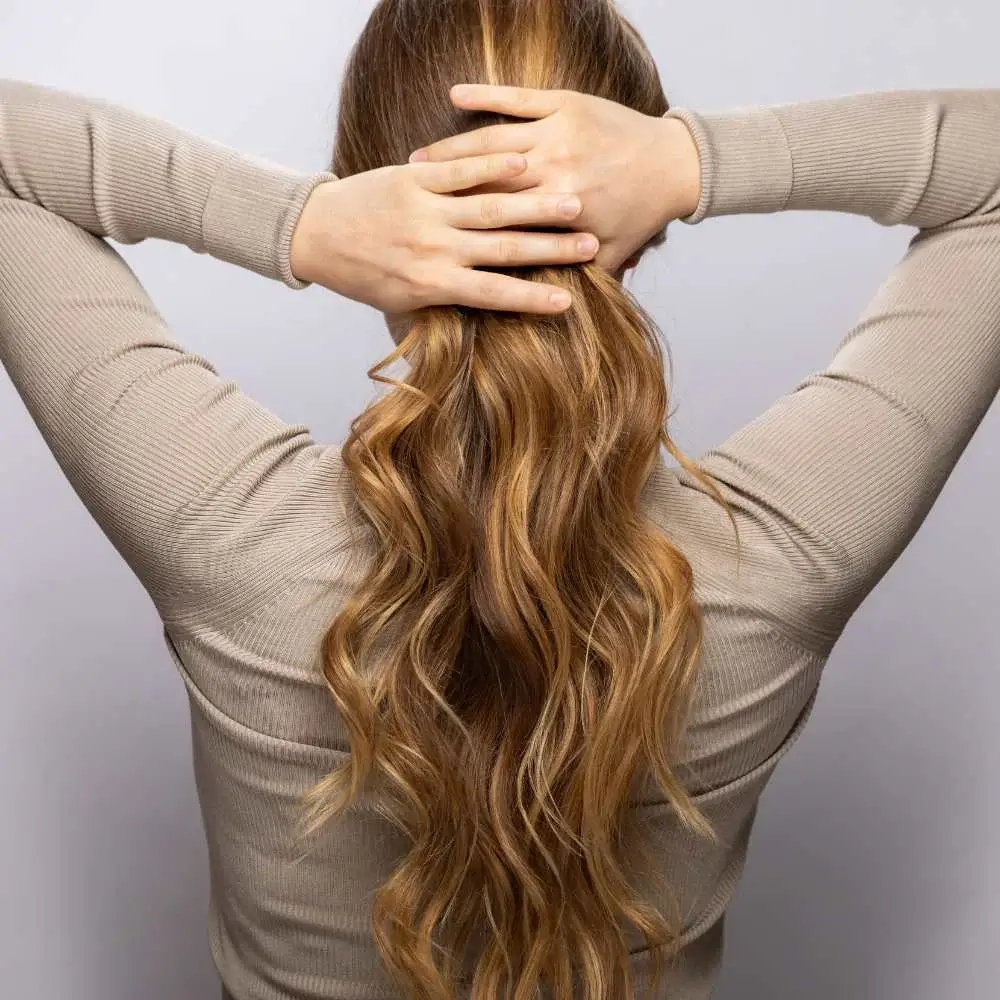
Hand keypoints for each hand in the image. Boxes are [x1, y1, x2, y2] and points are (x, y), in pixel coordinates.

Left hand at [289, 153, 599, 313]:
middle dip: (550, 249)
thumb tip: (482, 325)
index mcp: (432, 284)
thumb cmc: (361, 275)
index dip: (532, 298)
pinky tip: (525, 162)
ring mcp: (425, 210)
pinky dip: (492, 167)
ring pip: (490, 207)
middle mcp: (433, 248)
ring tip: (572, 203)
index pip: (493, 294)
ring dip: (534, 206)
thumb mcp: (401, 303)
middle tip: (590, 246)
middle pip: (504, 249)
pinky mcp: (413, 178)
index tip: (569, 303)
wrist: (314, 233)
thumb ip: (443, 306)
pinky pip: (459, 172)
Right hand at [410, 85, 701, 271]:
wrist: (677, 163)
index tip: (425, 243)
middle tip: (402, 202)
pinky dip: (485, 95)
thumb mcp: (613, 256)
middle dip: (442, 193)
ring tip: (416, 159)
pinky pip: (516, 97)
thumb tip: (553, 312)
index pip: (498, 224)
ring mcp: (556, 133)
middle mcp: (553, 171)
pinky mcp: (563, 102)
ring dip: (452, 148)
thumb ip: (580, 281)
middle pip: (485, 184)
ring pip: (492, 141)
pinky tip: (455, 94)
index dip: (459, 231)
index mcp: (560, 210)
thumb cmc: (643, 215)